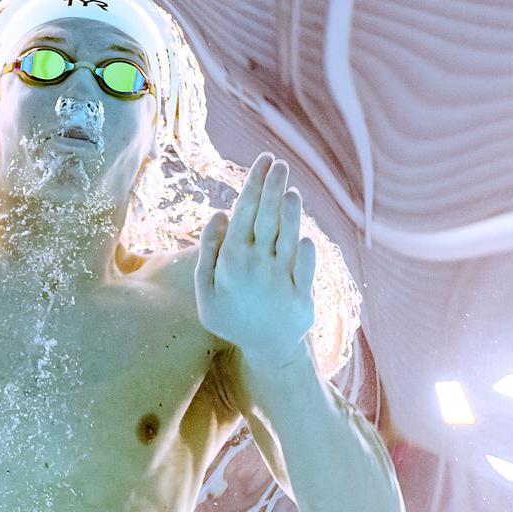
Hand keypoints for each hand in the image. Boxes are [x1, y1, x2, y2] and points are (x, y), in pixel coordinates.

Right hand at [195, 153, 317, 366]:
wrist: (268, 349)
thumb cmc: (233, 315)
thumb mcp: (206, 290)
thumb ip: (208, 252)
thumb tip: (219, 213)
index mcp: (231, 261)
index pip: (243, 214)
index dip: (254, 185)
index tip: (263, 162)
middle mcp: (257, 266)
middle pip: (266, 219)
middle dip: (272, 188)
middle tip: (277, 163)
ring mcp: (281, 280)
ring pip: (286, 238)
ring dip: (290, 213)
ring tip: (290, 189)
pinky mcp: (302, 295)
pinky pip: (305, 270)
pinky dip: (305, 254)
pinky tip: (304, 237)